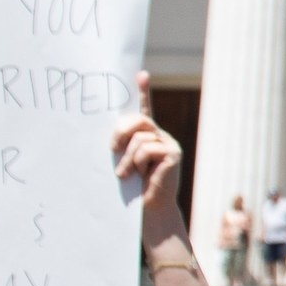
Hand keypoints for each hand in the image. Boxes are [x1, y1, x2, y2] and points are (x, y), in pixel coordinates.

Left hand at [113, 74, 186, 242]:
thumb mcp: (122, 162)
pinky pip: (147, 149)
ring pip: (139, 138)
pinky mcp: (173, 153)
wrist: (148, 211)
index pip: (145, 110)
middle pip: (138, 120)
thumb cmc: (130, 188)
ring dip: (126, 159)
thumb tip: (114, 136)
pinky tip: (142, 175)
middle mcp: (159, 136)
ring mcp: (168, 143)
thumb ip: (121, 146)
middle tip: (112, 150)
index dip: (144, 91)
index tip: (141, 74)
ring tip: (126, 175)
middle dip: (120, 133)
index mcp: (146, 136)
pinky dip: (138, 163)